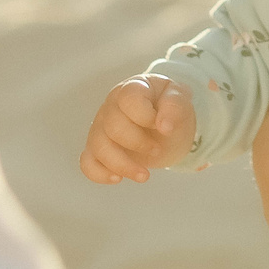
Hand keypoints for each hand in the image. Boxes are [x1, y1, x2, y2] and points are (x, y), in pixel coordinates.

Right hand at [78, 75, 194, 183]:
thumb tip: (164, 126)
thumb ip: (175, 106)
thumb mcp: (181, 99)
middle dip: (139, 143)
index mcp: (131, 89)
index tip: (163, 127)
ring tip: (144, 175)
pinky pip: (87, 163)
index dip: (145, 116)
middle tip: (157, 149)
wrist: (167, 126)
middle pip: (113, 127)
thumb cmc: (170, 108)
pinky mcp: (97, 149)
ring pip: (99, 148)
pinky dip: (100, 174)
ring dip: (123, 165)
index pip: (128, 99)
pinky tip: (118, 178)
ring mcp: (100, 128)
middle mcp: (111, 107)